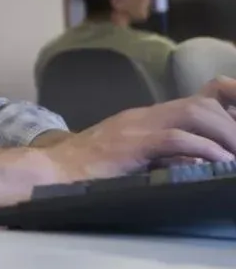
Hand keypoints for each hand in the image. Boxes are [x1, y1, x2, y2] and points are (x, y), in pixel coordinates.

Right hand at [38, 77, 235, 183]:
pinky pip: (175, 139)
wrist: (52, 170)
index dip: (231, 99)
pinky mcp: (131, 144)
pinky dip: (204, 149)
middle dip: (233, 126)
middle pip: (203, 104)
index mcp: (149, 118)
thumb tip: (202, 166)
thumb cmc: (91, 172)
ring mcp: (137, 126)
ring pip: (194, 114)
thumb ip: (165, 158)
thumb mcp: (135, 160)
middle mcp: (146, 115)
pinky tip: (220, 164)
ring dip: (226, 135)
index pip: (201, 96)